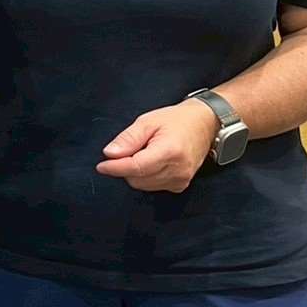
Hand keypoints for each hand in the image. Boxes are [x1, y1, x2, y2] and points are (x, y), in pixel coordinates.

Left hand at [94, 98, 218, 192]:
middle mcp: (177, 170)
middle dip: (125, 167)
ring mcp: (181, 180)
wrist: (204, 124)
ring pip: (143, 185)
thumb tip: (110, 153)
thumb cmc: (176, 120)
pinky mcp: (181, 185)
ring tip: (143, 152)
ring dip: (135, 172)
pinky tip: (151, 161)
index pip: (136, 167)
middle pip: (137, 178)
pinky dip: (145, 176)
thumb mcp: (148, 121)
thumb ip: (129, 138)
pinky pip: (153, 186)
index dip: (115, 167)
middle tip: (128, 149)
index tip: (101, 166)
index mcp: (169, 151)